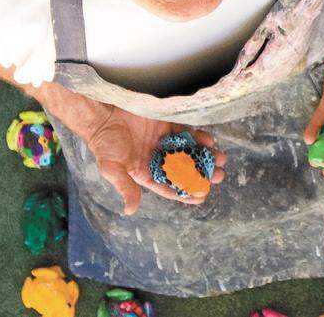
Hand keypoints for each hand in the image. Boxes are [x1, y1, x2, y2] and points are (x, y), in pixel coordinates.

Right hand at [85, 106, 226, 214]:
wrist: (102, 113)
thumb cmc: (104, 143)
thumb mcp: (112, 168)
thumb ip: (125, 187)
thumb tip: (130, 210)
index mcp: (145, 173)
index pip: (169, 186)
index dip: (185, 193)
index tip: (202, 197)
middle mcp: (157, 158)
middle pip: (185, 169)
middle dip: (203, 173)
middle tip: (219, 176)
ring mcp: (164, 142)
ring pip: (190, 152)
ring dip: (206, 156)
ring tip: (221, 159)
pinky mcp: (167, 125)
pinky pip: (187, 133)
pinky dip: (198, 137)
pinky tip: (208, 141)